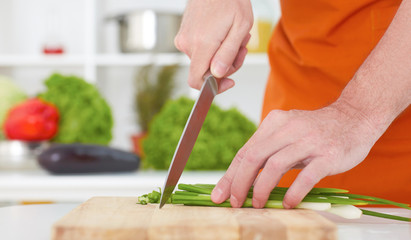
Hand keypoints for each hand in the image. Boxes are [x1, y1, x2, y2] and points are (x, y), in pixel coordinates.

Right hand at [175, 0, 252, 92]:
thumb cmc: (231, 1)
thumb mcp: (240, 28)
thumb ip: (228, 54)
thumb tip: (217, 75)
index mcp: (201, 45)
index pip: (197, 80)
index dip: (214, 87)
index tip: (229, 82)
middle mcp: (187, 44)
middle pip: (206, 71)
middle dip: (227, 65)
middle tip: (242, 49)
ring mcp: (183, 38)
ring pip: (205, 60)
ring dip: (223, 54)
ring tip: (236, 37)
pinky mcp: (184, 34)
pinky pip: (200, 50)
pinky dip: (215, 47)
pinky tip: (225, 34)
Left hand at [211, 101, 382, 207]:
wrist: (355, 117)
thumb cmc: (317, 130)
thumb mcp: (288, 133)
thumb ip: (268, 150)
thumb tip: (243, 177)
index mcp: (274, 123)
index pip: (246, 151)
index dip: (230, 174)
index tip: (220, 193)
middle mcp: (288, 128)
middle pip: (254, 157)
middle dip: (239, 183)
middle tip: (234, 202)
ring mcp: (308, 141)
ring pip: (275, 165)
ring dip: (261, 188)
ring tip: (257, 204)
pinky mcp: (327, 154)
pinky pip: (306, 176)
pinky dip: (293, 192)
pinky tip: (288, 203)